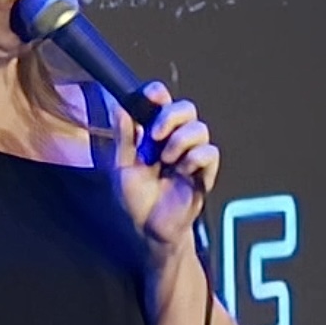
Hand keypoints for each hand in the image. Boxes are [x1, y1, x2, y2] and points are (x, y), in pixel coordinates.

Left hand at [113, 82, 219, 259]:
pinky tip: (181, 171)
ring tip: (166, 161)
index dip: (158, 94)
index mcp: (153, 135)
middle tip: (155, 134)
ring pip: (199, 129)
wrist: (149, 230)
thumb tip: (115, 105)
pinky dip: (195, 158)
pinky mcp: (204, 174)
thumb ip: (122, 136)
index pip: (161, 102)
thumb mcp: (121, 166)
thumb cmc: (135, 199)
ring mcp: (191, 156)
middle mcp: (174, 140)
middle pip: (185, 108)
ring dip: (180, 140)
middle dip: (171, 116)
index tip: (152, 96)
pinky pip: (209, 153)